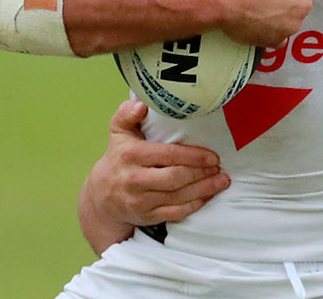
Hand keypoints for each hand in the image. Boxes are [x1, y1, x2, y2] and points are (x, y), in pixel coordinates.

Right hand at [84, 100, 228, 227]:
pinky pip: (175, 213)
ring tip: (221, 181)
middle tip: (219, 168)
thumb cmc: (118, 157)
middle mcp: (134, 179)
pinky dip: (194, 205)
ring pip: (178, 197)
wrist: (101, 195)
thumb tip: (141, 105)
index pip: (168, 155)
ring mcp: (140, 200)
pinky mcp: (147, 216)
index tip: (212, 156)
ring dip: (204, 189)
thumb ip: (127, 114)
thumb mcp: (118, 132)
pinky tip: (207, 196)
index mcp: (131, 155)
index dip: (194, 156)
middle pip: (175, 177)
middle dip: (201, 173)